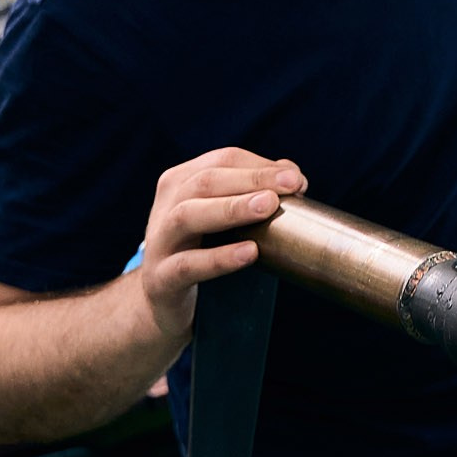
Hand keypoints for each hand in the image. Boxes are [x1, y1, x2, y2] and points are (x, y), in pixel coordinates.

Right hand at [136, 148, 306, 341]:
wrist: (162, 296)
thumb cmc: (201, 248)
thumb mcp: (222, 216)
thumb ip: (253, 192)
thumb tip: (294, 177)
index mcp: (181, 182)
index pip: (222, 161)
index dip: (260, 166)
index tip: (296, 178)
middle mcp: (166, 206)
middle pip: (206, 181)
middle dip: (252, 179)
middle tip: (291, 185)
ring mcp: (160, 242)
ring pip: (188, 215)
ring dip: (232, 208)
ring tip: (268, 206)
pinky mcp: (160, 278)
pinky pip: (187, 265)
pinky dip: (219, 257)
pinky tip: (250, 252)